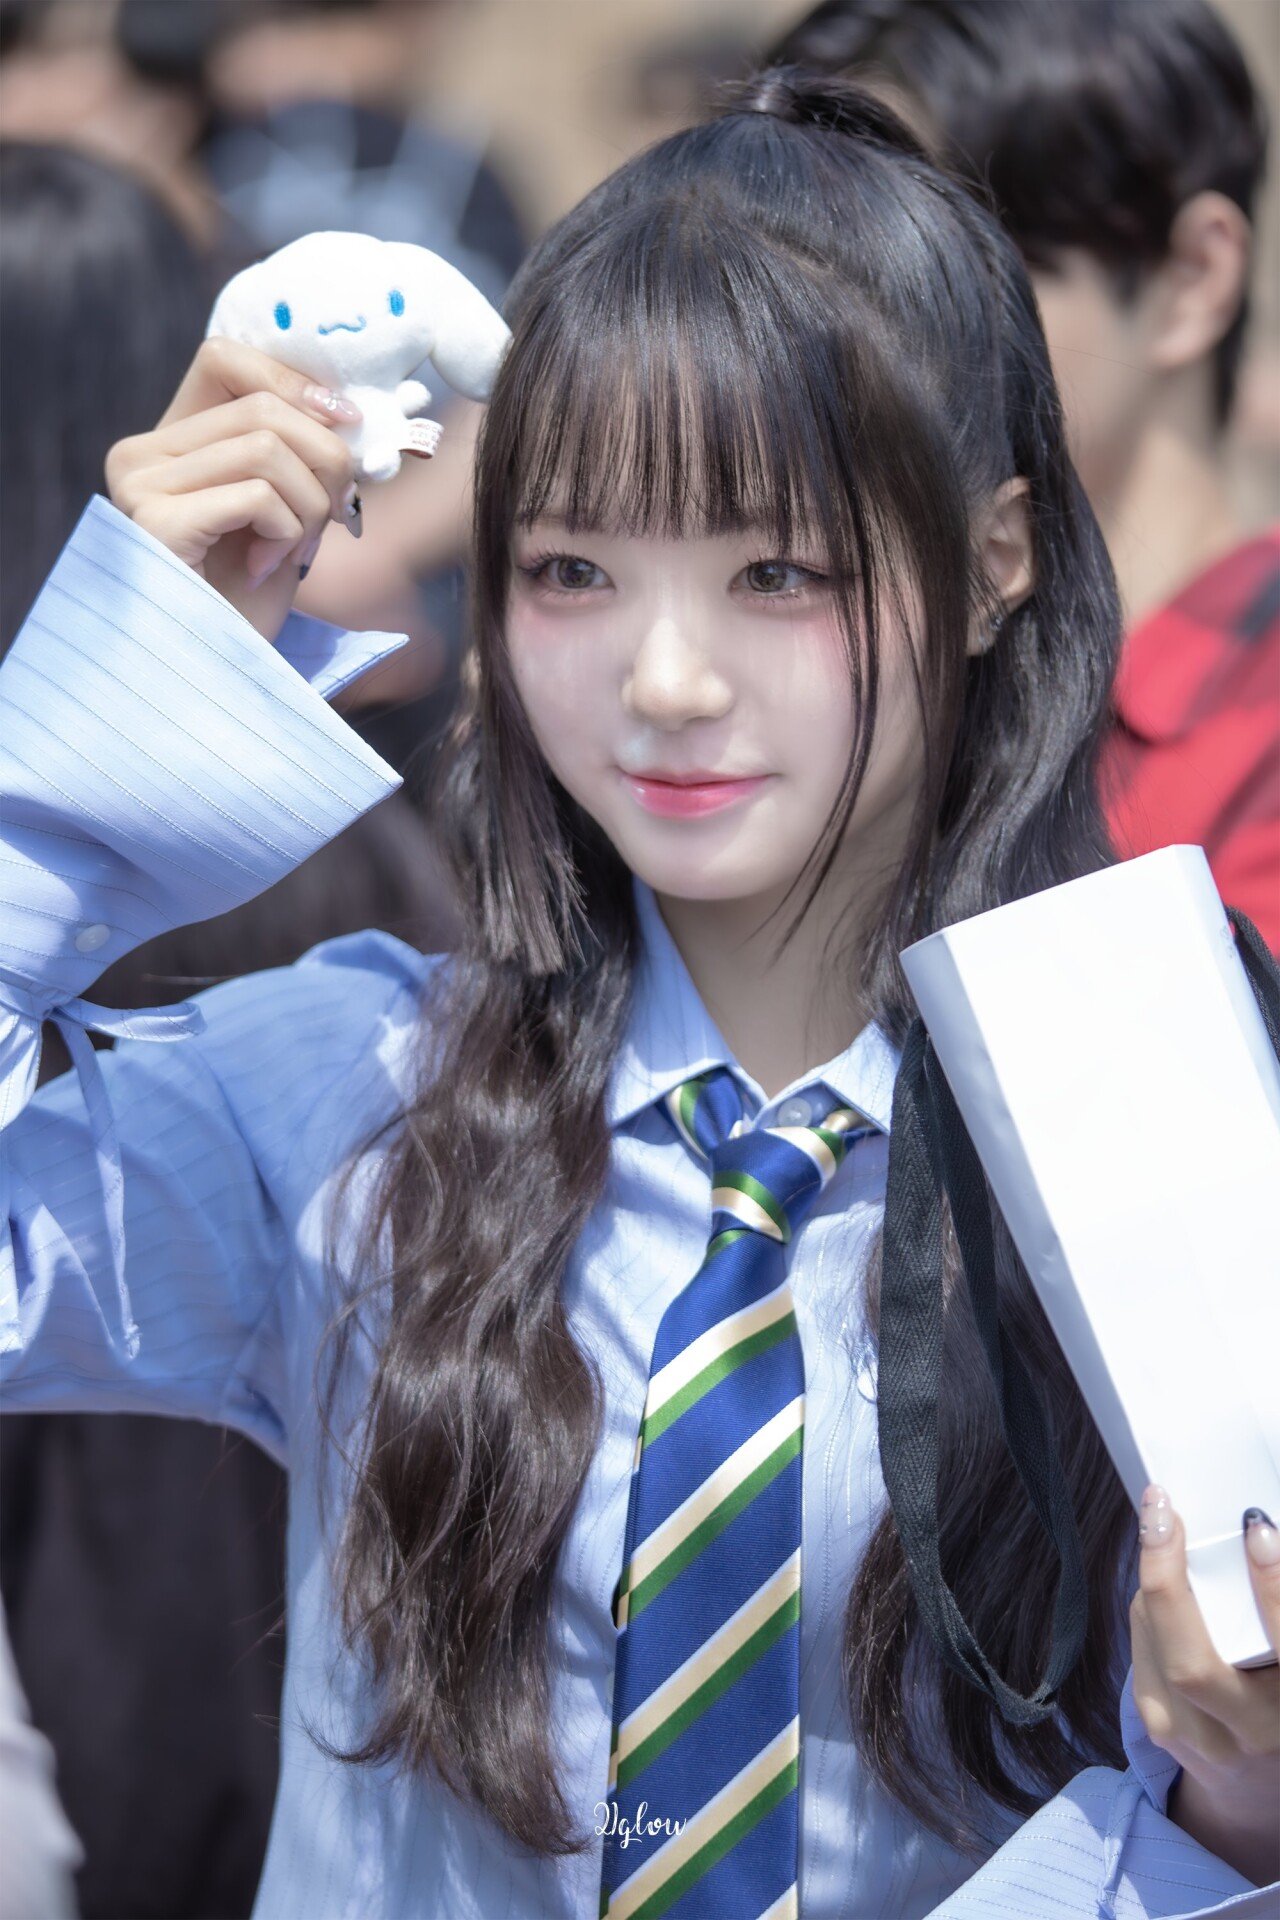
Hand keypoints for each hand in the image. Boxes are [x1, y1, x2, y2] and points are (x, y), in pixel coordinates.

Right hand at [104, 336, 363, 641]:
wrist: (217, 676)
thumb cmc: (249, 600)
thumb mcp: (283, 510)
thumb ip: (297, 455)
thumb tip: (350, 411)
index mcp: (166, 442)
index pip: (225, 357)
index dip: (293, 382)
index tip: (345, 423)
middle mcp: (139, 454)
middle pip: (263, 407)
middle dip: (325, 461)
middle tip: (334, 515)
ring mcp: (138, 486)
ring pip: (267, 448)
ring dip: (310, 505)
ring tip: (295, 551)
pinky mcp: (153, 522)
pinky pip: (257, 494)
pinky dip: (287, 532)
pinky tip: (268, 569)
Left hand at [1131, 1487, 1279, 1885]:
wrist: (1255, 1793)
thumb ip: (1275, 1617)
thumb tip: (1256, 1532)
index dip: (1274, 1590)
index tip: (1257, 1529)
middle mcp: (1250, 1735)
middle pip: (1193, 1666)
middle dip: (1169, 1579)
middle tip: (1164, 1510)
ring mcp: (1197, 1739)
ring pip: (1156, 1650)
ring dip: (1154, 1580)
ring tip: (1162, 1527)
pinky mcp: (1159, 1726)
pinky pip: (1142, 1651)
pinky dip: (1149, 1604)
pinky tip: (1160, 1572)